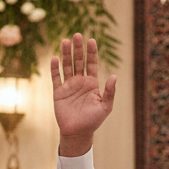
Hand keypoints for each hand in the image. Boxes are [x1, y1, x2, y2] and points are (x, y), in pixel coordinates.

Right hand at [50, 33, 116, 157]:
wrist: (78, 133)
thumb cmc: (93, 121)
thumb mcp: (105, 107)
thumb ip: (109, 92)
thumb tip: (114, 76)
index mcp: (92, 84)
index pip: (92, 64)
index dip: (92, 53)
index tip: (92, 40)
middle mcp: (80, 82)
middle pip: (79, 61)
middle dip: (78, 49)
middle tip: (77, 35)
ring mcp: (69, 86)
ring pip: (67, 66)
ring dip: (66, 54)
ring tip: (65, 41)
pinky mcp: (58, 92)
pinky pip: (56, 78)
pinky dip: (55, 68)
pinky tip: (55, 58)